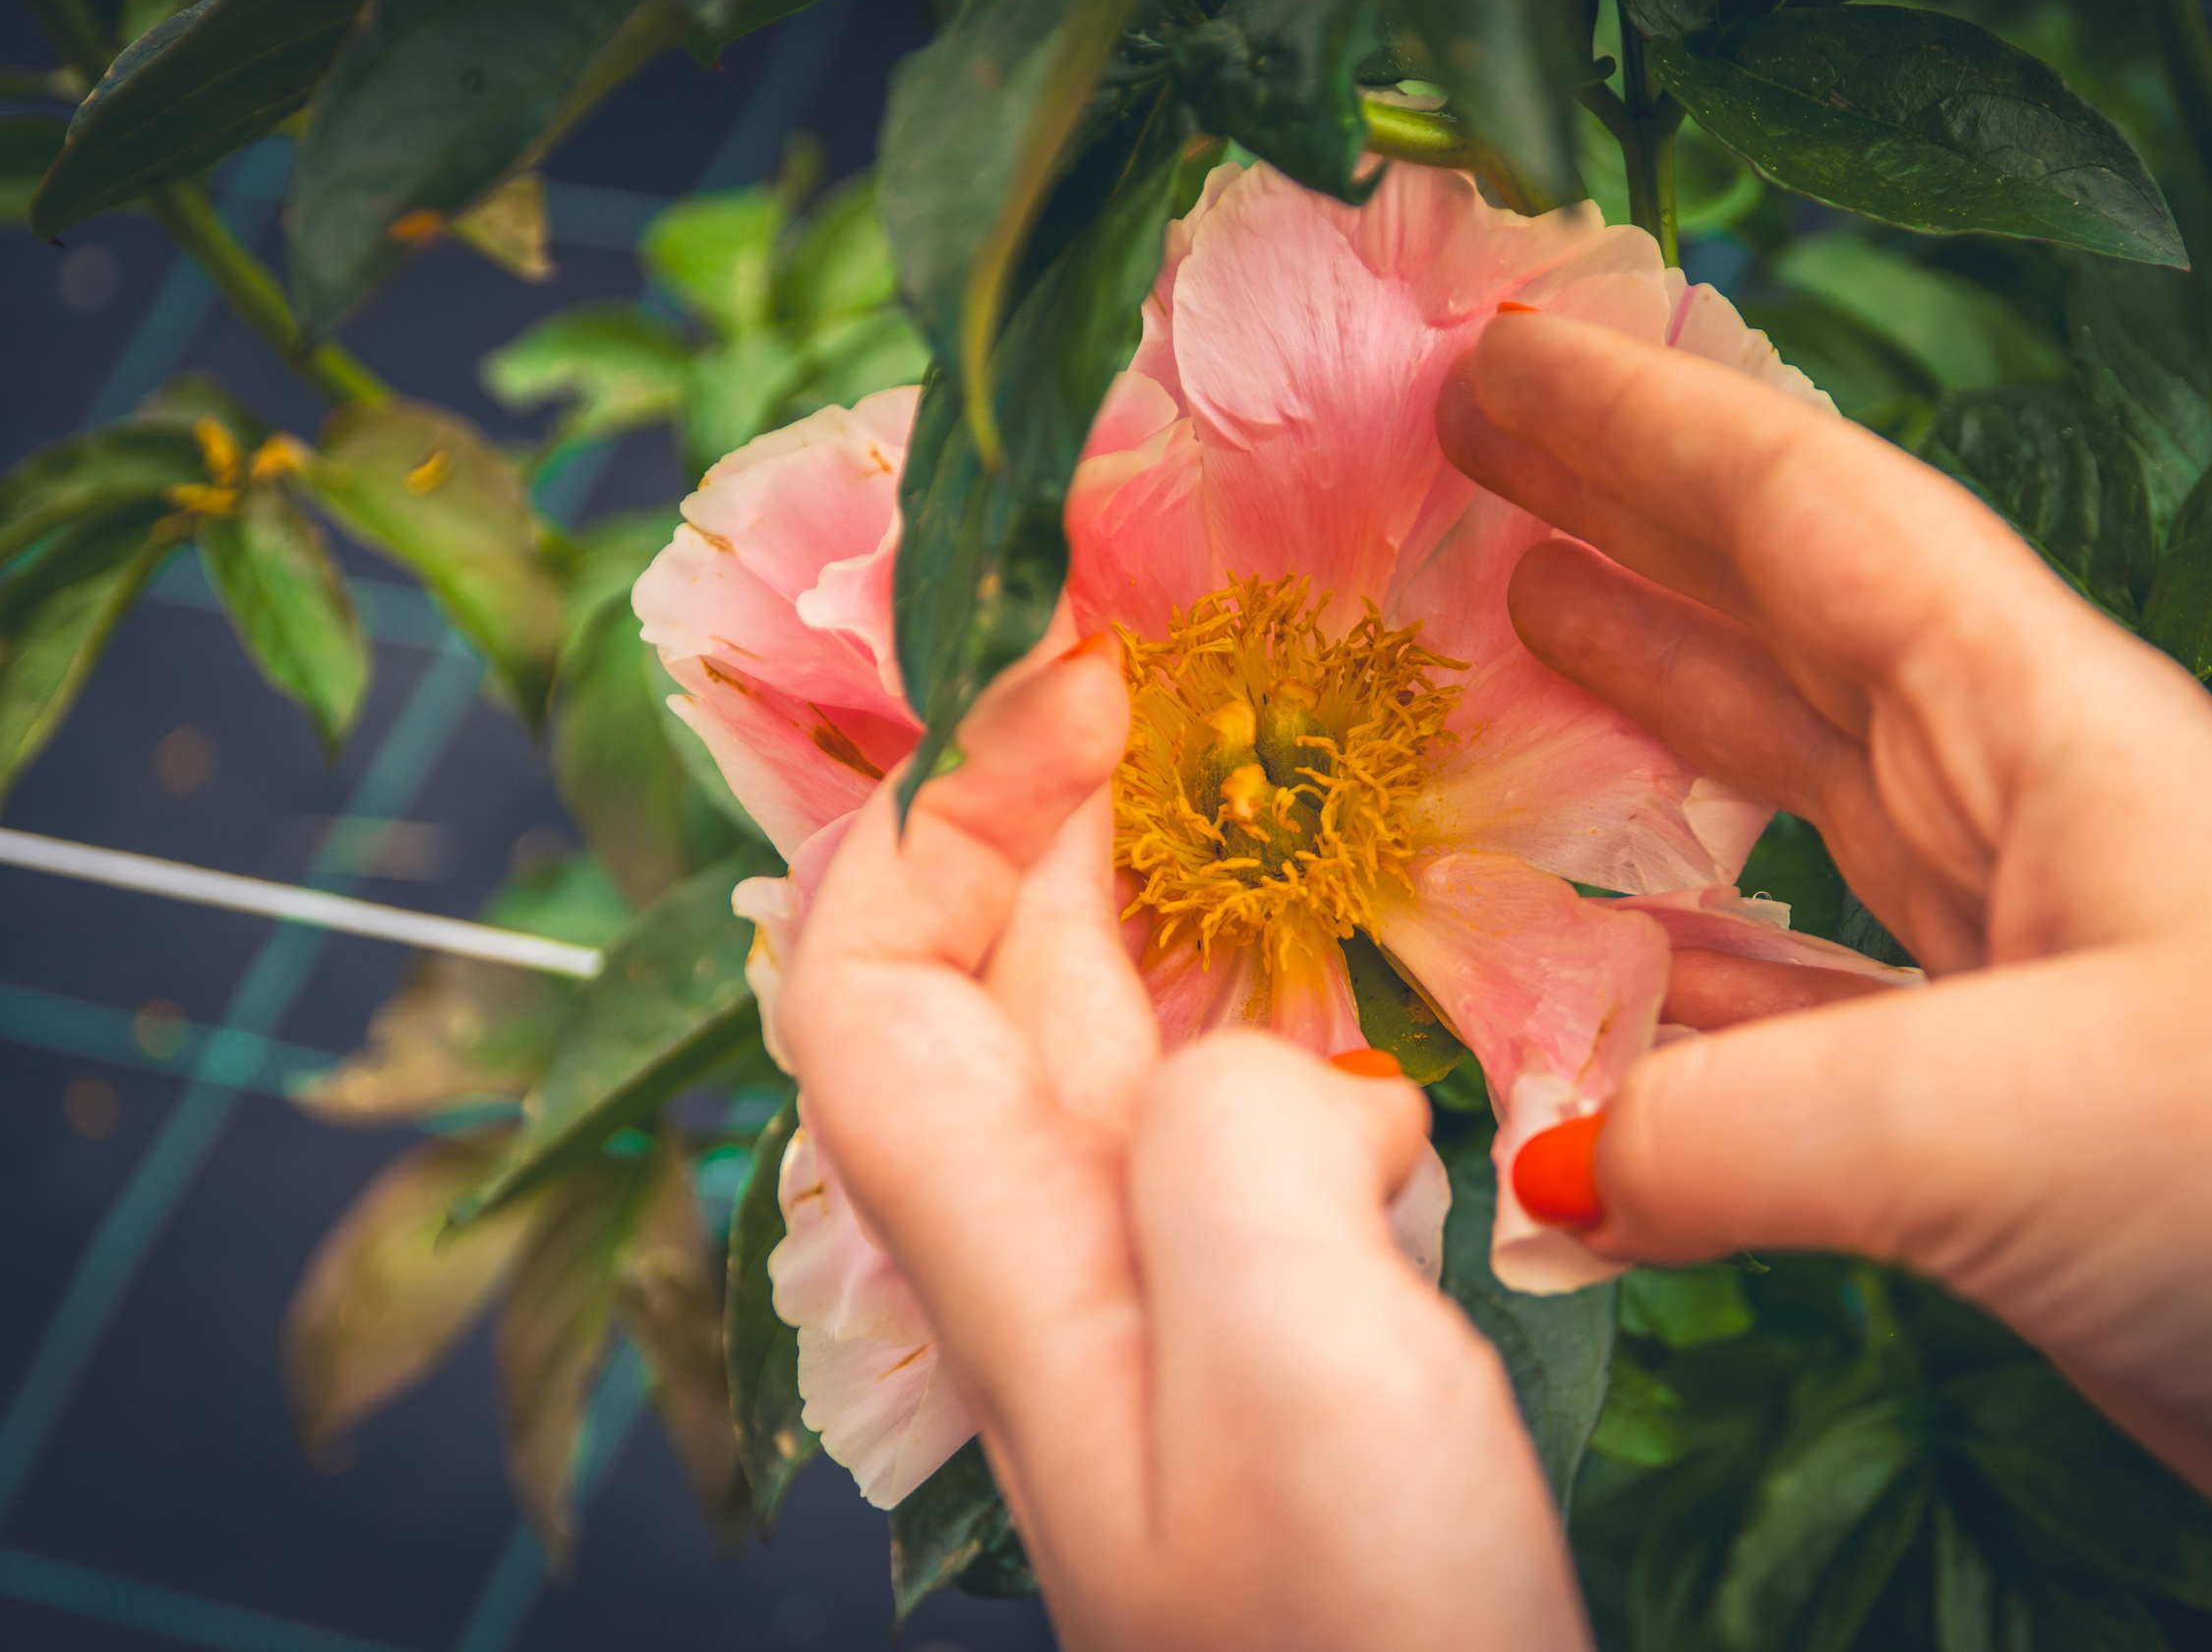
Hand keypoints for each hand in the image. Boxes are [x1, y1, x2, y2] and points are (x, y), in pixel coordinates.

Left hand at [776, 647, 1586, 1651]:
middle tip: (1172, 658)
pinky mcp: (1269, 1319)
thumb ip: (1241, 1139)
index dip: (926, 804)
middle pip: (977, 966)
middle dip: (1039, 792)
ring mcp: (1163, 1282)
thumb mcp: (1285, 1355)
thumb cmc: (1354, 1636)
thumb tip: (1282, 1057)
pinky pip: (1227, 1098)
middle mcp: (1057, 1245)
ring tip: (1255, 755)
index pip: (857, 971)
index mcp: (1006, 1241)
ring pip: (1105, 1020)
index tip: (1078, 675)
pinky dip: (1260, 983)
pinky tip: (1351, 953)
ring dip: (1146, 871)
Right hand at [1442, 311, 2211, 1615]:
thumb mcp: (2020, 1121)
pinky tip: (1586, 964)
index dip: (1643, 428)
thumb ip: (1739, 1123)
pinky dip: (1673, 963)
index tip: (1495, 358)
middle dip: (1625, 523)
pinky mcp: (1997, 1106)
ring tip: (1510, 642)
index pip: (1810, 515)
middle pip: (1785, 617)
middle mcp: (2022, 813)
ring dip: (1644, 709)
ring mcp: (2013, 959)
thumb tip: (1547, 1163)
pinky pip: (1788, 989)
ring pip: (1784, 787)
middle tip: (1468, 461)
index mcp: (2042, 731)